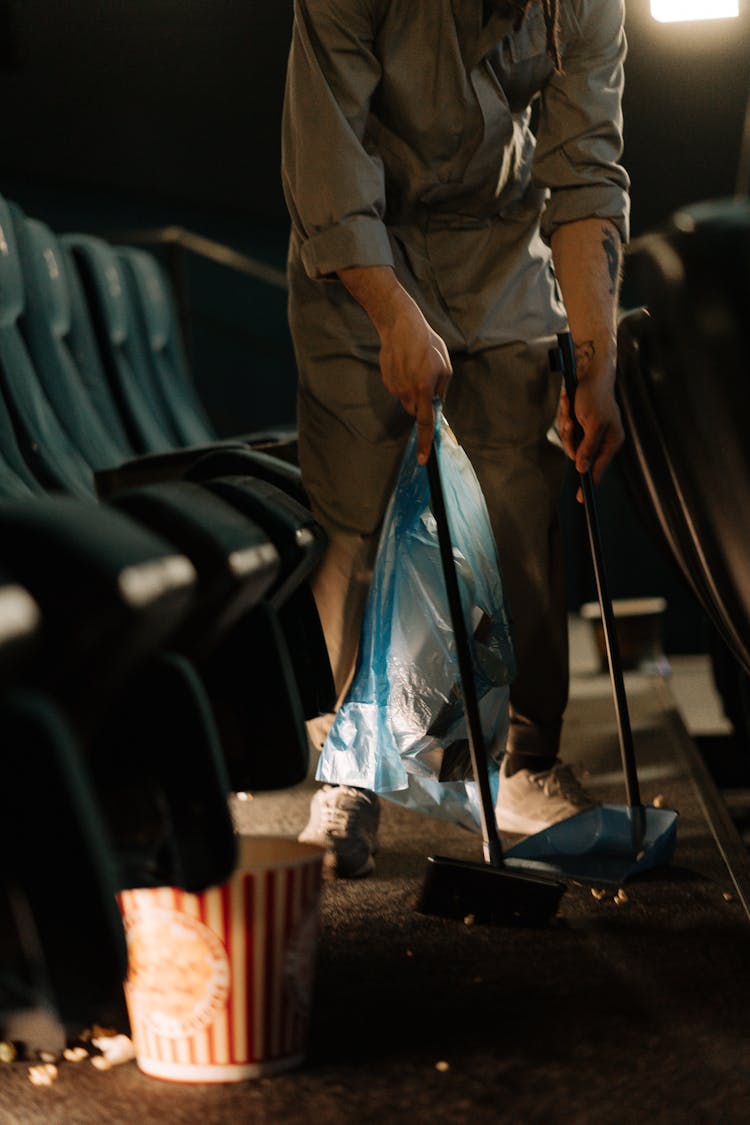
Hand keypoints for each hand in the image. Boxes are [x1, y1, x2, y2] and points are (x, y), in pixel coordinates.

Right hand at [378, 304, 451, 464]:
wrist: (400, 325)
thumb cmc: (427, 343)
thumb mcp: (445, 366)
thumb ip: (441, 389)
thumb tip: (437, 404)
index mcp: (424, 389)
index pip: (425, 422)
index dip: (424, 442)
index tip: (422, 459)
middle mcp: (407, 392)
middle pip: (416, 411)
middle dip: (422, 403)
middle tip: (427, 380)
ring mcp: (394, 387)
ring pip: (407, 400)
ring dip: (413, 390)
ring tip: (415, 366)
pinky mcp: (387, 381)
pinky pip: (398, 389)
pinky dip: (404, 381)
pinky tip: (405, 364)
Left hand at [558, 376, 623, 502]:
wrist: (588, 374)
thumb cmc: (595, 397)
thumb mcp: (593, 423)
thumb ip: (589, 447)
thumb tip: (583, 468)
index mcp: (611, 441)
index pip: (598, 467)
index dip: (589, 481)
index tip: (581, 497)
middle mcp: (600, 439)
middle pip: (577, 454)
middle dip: (570, 437)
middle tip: (571, 420)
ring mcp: (588, 433)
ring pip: (569, 442)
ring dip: (565, 424)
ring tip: (570, 408)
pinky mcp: (578, 425)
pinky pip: (565, 430)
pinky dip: (564, 415)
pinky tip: (568, 402)